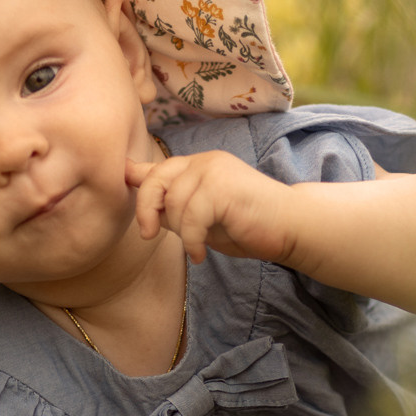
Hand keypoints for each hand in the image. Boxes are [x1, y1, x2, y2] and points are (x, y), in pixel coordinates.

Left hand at [125, 150, 299, 265]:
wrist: (289, 228)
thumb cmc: (245, 225)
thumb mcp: (199, 215)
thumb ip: (171, 203)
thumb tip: (131, 183)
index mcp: (197, 164)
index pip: (156, 169)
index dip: (135, 181)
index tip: (125, 196)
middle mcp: (204, 161)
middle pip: (155, 180)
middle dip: (146, 210)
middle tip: (148, 235)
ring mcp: (214, 171)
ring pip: (173, 203)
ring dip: (179, 231)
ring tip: (197, 244)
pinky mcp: (222, 188)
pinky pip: (190, 218)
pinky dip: (191, 242)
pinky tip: (201, 254)